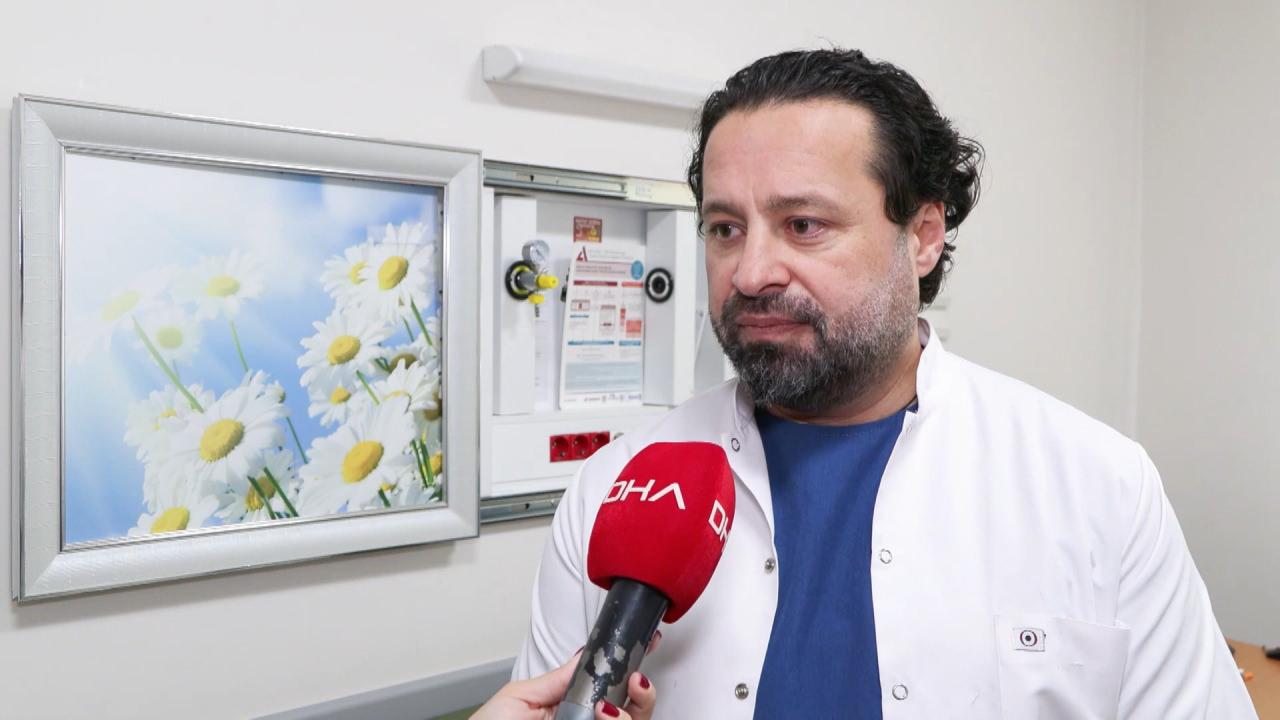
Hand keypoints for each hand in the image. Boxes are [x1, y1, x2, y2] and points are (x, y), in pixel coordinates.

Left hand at [471, 633, 660, 719]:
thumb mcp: (519, 697)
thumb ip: (557, 678)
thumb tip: (585, 653)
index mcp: (570, 709)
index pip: (612, 691)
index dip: (631, 674)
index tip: (644, 649)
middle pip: (634, 712)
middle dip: (643, 695)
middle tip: (634, 683)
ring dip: (630, 715)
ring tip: (607, 710)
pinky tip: (607, 718)